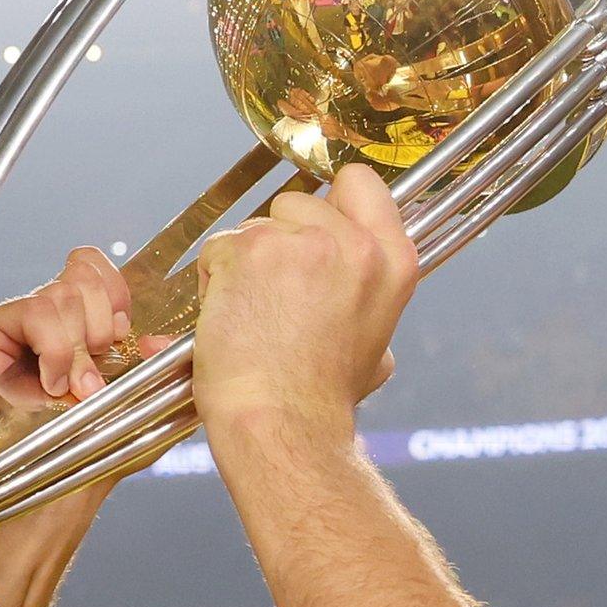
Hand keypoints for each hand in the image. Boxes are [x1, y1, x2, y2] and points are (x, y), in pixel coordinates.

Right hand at [0, 248, 167, 606]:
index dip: (116, 296)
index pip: (95, 268)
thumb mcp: (145, 405)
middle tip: (94, 377)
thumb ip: (163, 366)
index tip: (123, 340)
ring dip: (78, 349)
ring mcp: (13, 323)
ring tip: (74, 391)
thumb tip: (161, 338)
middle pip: (82, 274)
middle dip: (102, 327)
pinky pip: (33, 311)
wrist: (51, 493)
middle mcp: (46, 318)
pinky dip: (54, 349)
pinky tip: (52, 384)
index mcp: (80, 323)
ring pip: (61, 294)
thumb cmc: (92, 456)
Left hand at [189, 163, 417, 436]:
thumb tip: (354, 294)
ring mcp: (300, 242)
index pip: (360, 183)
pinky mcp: (249, 251)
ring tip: (254, 316)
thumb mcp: (375, 344)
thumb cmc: (321, 398)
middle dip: (279, 239)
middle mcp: (353, 243)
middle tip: (277, 295)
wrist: (284, 423)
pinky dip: (214, 281)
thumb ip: (366, 297)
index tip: (313, 228)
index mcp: (392, 260)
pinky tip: (230, 318)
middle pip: (298, 201)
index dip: (330, 200)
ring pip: (253, 225)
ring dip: (243, 263)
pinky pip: (218, 247)